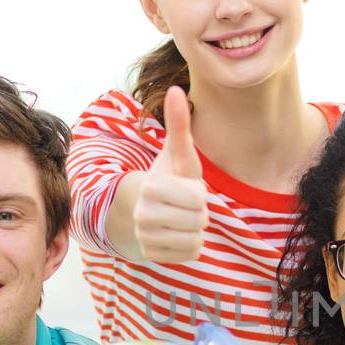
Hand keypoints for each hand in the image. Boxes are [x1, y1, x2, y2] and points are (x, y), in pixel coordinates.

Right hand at [134, 85, 208, 262]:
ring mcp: (145, 237)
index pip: (199, 199)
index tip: (187, 188)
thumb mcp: (179, 153)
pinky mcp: (152, 256)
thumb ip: (179, 124)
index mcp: (151, 186)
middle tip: (187, 205)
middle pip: (199, 220)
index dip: (200, 194)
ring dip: (197, 229)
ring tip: (183, 218)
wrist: (149, 208)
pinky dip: (192, 245)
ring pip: (196, 239)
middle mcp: (143, 214)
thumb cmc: (172, 177)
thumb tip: (175, 88)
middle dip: (200, 212)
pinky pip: (191, 254)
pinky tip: (179, 233)